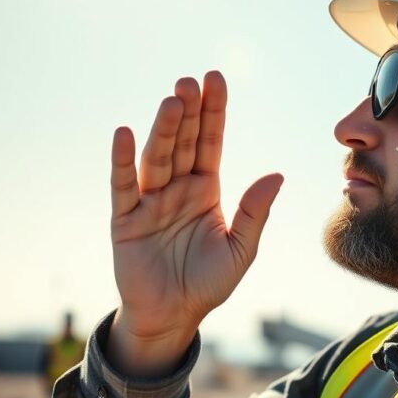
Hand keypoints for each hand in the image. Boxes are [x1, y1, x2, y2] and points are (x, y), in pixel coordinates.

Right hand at [108, 72, 282, 373]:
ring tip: (171, 101)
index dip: (213, 112)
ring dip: (162, 129)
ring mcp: (150, 201)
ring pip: (156, 157)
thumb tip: (276, 174)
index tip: (215, 79)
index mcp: (206, 189)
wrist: (172, 318)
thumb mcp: (240, 250)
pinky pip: (123, 186)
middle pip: (183, 142)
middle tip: (190, 81)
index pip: (210, 142)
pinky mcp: (124, 219)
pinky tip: (123, 133)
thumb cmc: (208, 284)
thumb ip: (255, 213)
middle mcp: (177, 187)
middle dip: (187, 112)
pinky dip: (121, 160)